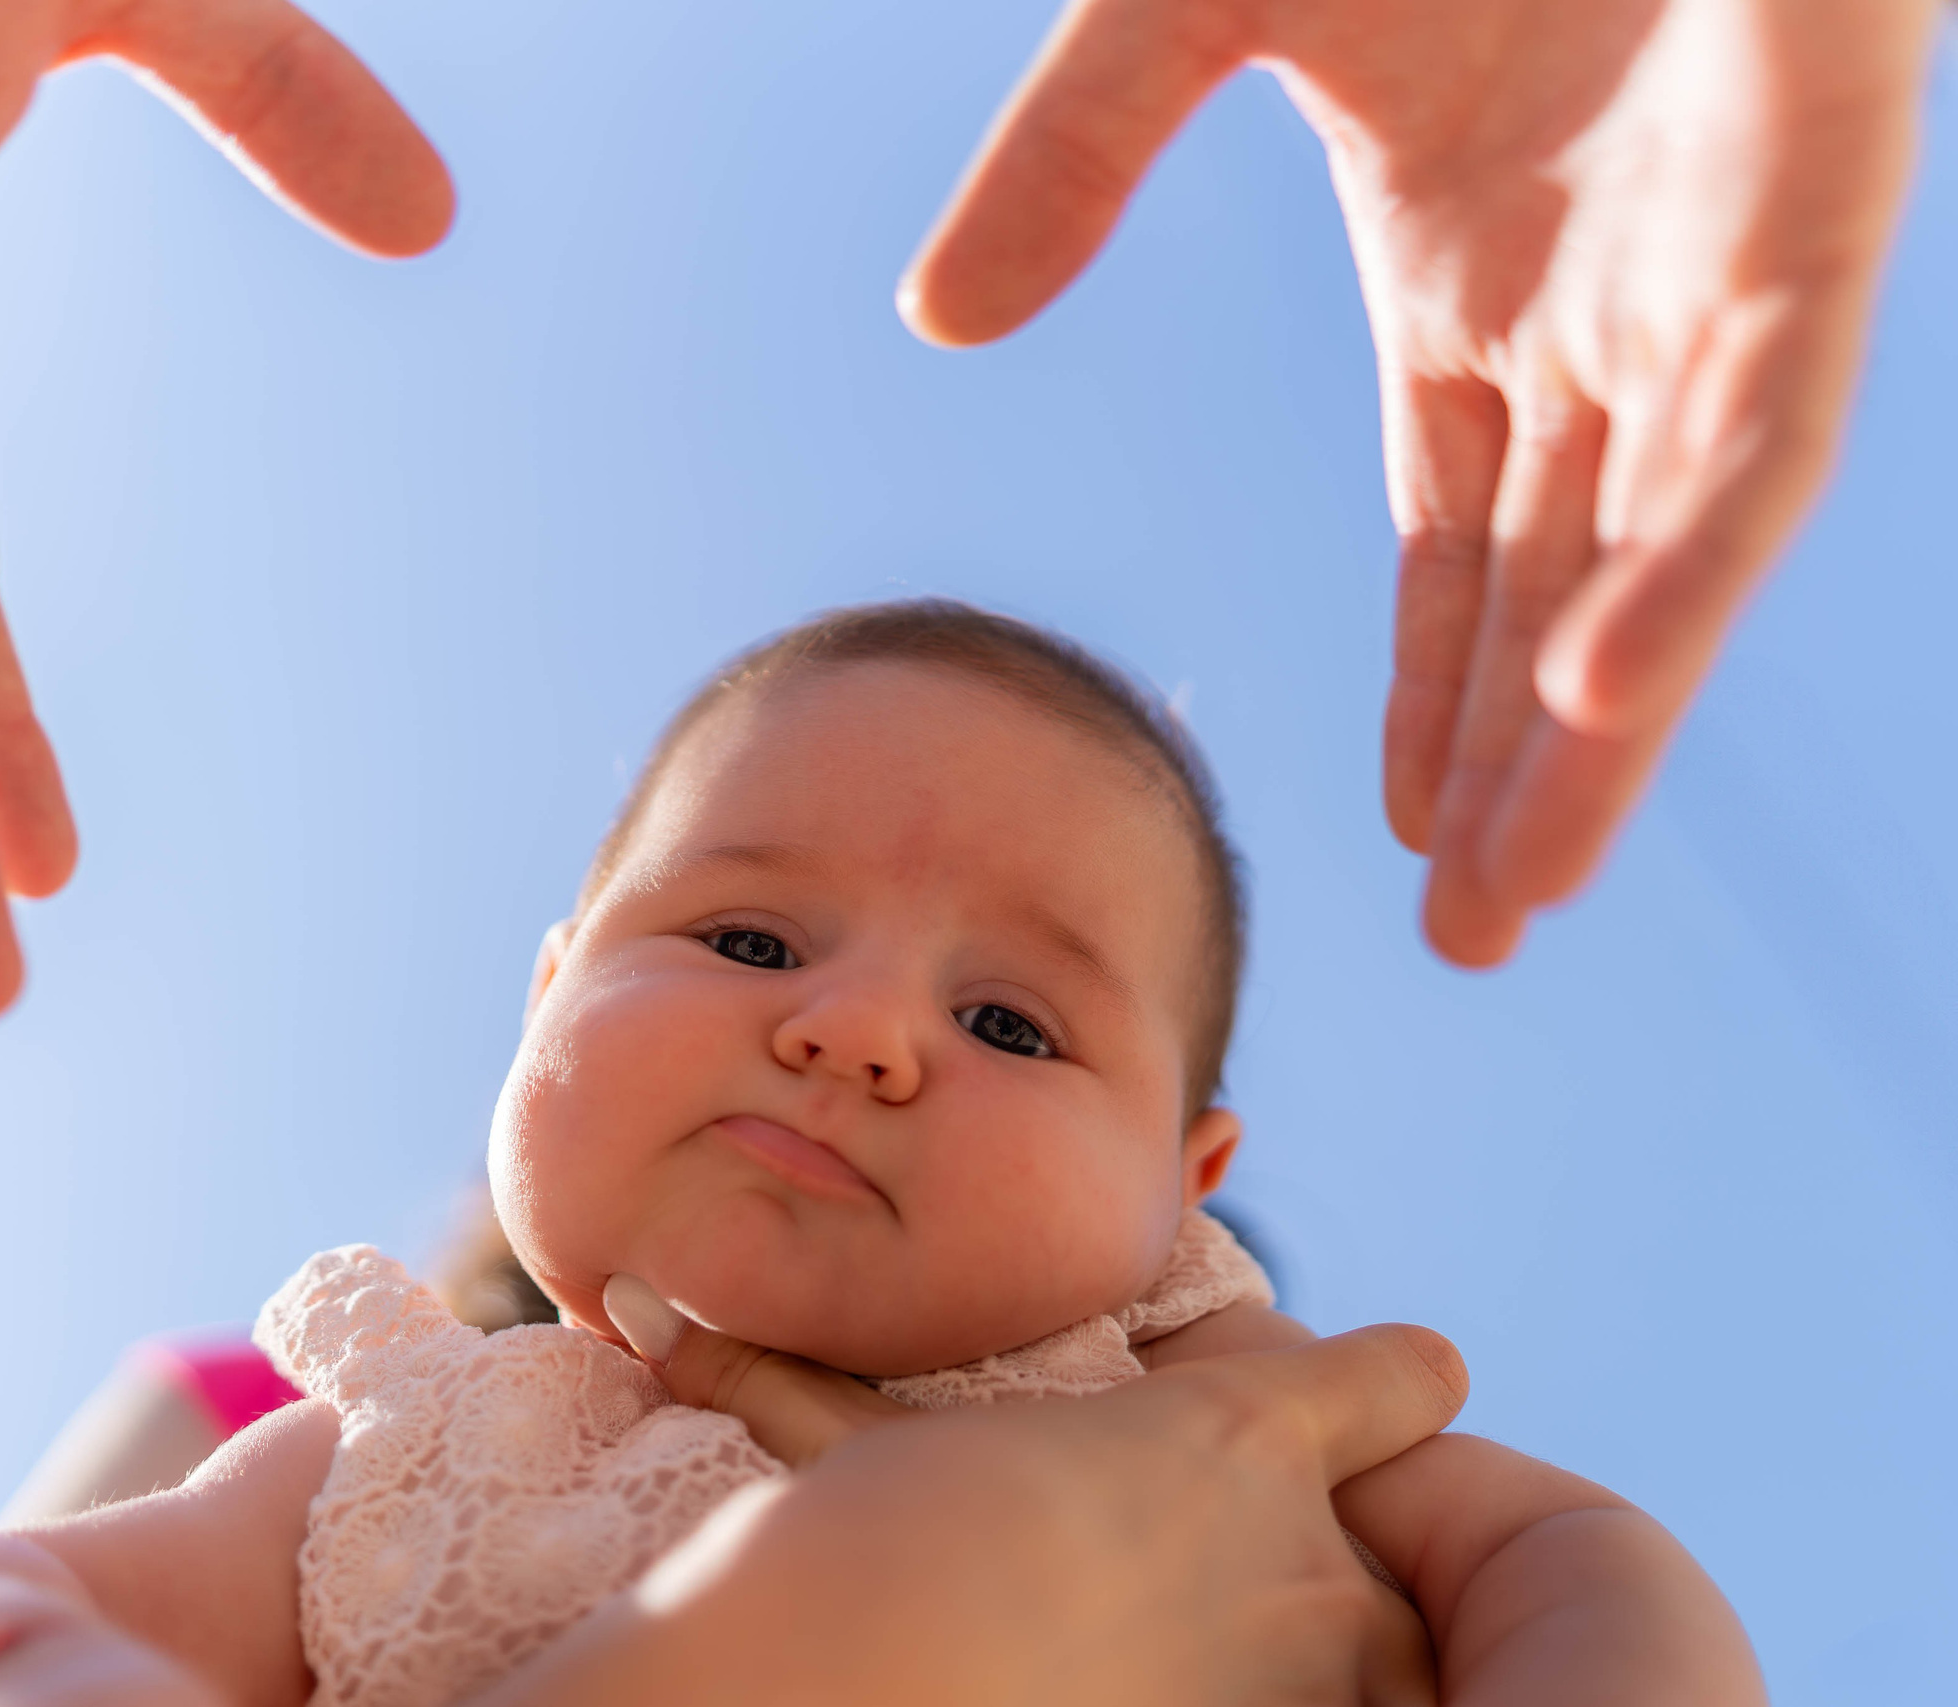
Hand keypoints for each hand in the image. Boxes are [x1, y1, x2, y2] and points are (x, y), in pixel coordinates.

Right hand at [495, 1288, 1466, 1706]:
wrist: (858, 1690)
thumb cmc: (854, 1551)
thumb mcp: (861, 1456)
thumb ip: (793, 1386)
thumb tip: (631, 1299)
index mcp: (1233, 1441)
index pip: (1404, 1379)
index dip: (1392, 1384)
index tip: (1382, 1389)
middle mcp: (1304, 1566)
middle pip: (1403, 1551)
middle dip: (1329, 1567)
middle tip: (1206, 1588)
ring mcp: (1303, 1697)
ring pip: (1376, 1676)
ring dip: (1301, 1668)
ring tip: (1183, 1666)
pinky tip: (1142, 1706)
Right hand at [902, 0, 1940, 964]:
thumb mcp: (1189, 9)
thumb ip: (1073, 159)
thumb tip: (934, 323)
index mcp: (1479, 279)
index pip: (1461, 537)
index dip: (1432, 685)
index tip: (1406, 840)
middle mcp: (1604, 308)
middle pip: (1559, 585)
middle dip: (1515, 762)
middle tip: (1469, 942)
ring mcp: (1707, 268)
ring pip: (1660, 552)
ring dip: (1595, 726)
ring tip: (1518, 895)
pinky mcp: (1812, 212)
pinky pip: (1758, 433)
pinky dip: (1685, 563)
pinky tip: (1605, 692)